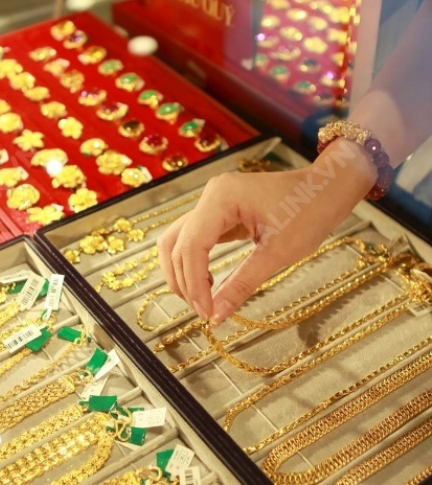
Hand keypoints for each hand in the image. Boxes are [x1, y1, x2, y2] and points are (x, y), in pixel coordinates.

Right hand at [157, 145, 374, 325]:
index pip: (191, 247)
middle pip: (177, 244)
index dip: (194, 284)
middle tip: (203, 311)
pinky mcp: (218, 211)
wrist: (328, 189)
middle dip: (185, 281)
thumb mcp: (278, 253)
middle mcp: (210, 196)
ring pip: (178, 241)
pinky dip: (194, 262)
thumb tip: (217, 315)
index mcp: (221, 198)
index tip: (206, 313)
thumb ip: (242, 284)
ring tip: (200, 299)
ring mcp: (212, 202)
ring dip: (182, 271)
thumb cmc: (310, 211)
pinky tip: (208, 282)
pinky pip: (193, 238)